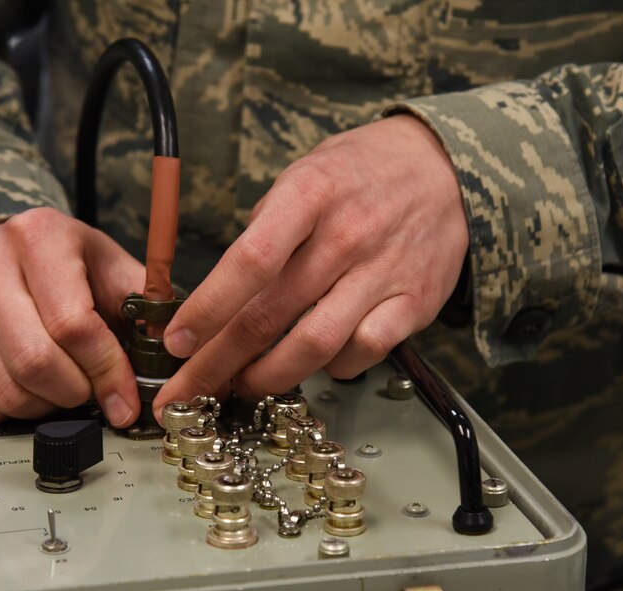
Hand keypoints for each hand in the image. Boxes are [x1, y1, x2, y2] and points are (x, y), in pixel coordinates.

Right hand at [0, 207, 144, 426]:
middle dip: (76, 391)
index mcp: (38, 236)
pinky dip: (15, 411)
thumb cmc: (64, 263)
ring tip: (64, 387)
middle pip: (35, 362)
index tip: (125, 398)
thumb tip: (171, 352)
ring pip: (6, 390)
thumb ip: (145, 304)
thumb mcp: (109, 265)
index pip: (73, 324)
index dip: (106, 371)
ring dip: (47, 405)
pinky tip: (32, 389)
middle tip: (92, 391)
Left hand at [153, 115, 468, 410]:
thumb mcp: (303, 174)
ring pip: (313, 347)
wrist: (445, 168)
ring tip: (242, 384)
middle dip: (219, 363)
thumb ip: (264, 230)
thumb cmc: (361, 172)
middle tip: (189, 390)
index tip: (178, 342)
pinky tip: (313, 364)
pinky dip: (330, 369)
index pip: (249, 262)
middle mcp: (347, 235)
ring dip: (268, 376)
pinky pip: (361, 353)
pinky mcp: (413, 304)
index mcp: (310, 194)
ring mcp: (383, 272)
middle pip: (270, 315)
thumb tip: (217, 294)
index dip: (208, 309)